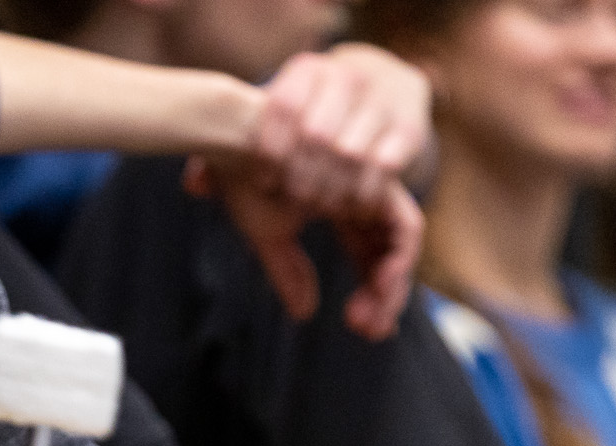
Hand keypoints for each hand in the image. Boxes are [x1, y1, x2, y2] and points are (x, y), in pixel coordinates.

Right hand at [183, 47, 429, 335]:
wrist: (235, 135)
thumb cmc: (244, 177)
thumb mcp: (267, 234)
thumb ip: (288, 271)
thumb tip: (305, 312)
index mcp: (339, 208)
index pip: (368, 258)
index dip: (373, 295)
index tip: (365, 328)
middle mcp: (360, 198)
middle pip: (390, 254)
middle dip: (387, 297)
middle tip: (371, 331)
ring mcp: (371, 187)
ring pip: (404, 244)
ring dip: (393, 285)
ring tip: (373, 316)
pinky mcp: (379, 179)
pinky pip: (407, 226)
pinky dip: (399, 259)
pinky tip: (380, 282)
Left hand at [256, 46, 433, 211]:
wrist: (384, 87)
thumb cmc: (318, 113)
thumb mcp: (287, 113)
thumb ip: (250, 140)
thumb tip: (205, 185)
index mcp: (307, 69)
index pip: (284, 108)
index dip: (271, 152)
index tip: (266, 181)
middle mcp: (347, 76)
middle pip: (316, 135)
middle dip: (301, 177)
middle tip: (297, 199)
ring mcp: (382, 98)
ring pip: (350, 154)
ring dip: (332, 190)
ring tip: (321, 205)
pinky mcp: (410, 126)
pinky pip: (382, 168)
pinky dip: (363, 195)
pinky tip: (352, 206)